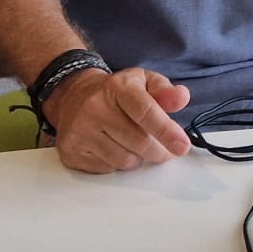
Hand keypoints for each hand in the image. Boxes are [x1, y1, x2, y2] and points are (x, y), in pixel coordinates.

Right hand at [41, 66, 193, 172]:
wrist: (73, 97)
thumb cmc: (115, 93)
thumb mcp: (142, 82)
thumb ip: (165, 91)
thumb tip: (181, 97)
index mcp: (117, 87)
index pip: (145, 111)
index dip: (166, 131)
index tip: (182, 146)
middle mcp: (95, 107)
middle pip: (139, 142)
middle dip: (158, 150)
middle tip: (163, 149)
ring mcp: (80, 130)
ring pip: (124, 161)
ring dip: (137, 158)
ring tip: (133, 144)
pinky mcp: (71, 151)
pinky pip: (107, 169)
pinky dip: (117, 164)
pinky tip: (114, 148)